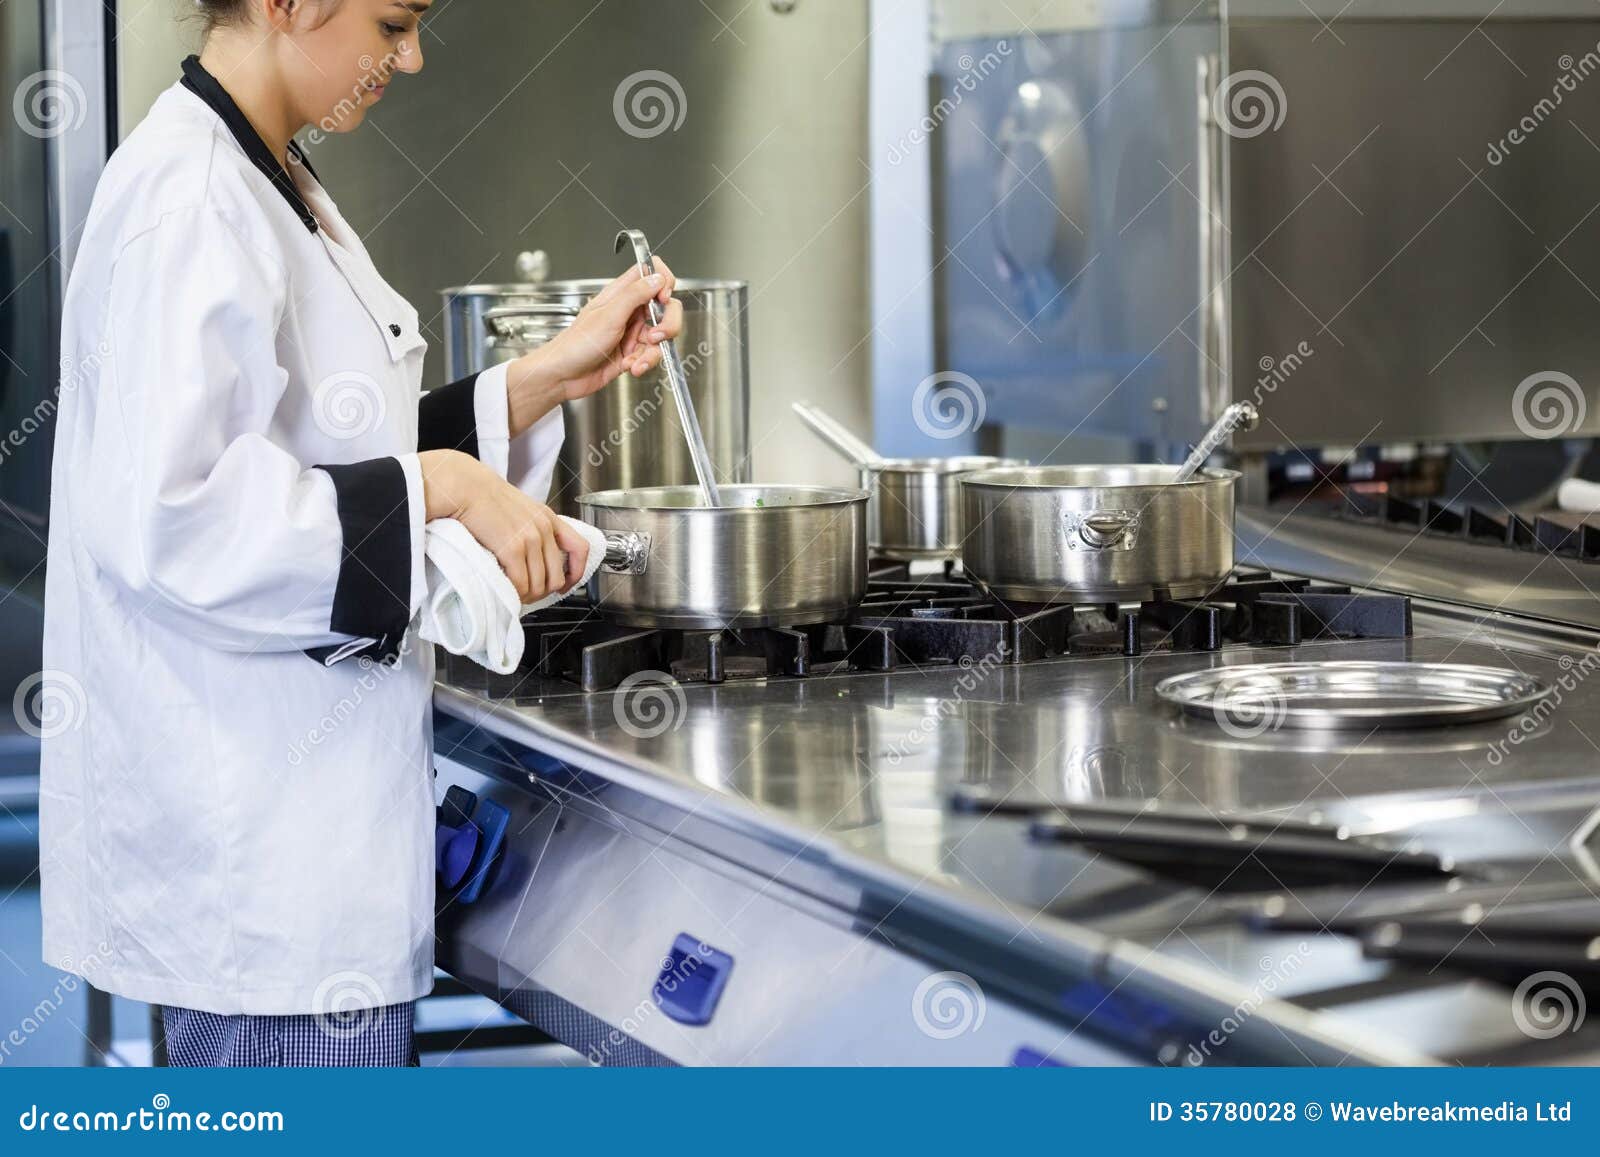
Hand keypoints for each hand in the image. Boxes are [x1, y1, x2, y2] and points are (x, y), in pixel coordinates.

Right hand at [419, 450, 590, 602]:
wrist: (464, 486)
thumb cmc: (483, 497)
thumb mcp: (519, 508)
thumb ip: (531, 527)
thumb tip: (533, 556)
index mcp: (548, 518)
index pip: (580, 549)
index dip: (576, 573)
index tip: (565, 584)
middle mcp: (544, 528)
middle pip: (557, 576)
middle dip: (543, 592)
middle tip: (528, 595)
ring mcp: (530, 539)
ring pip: (539, 584)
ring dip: (527, 596)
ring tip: (515, 595)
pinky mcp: (513, 548)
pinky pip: (521, 583)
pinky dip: (514, 593)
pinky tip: (506, 591)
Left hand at [503, 261, 684, 432]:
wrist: (563, 376)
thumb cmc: (576, 344)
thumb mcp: (609, 315)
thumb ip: (635, 294)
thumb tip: (658, 278)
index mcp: (621, 294)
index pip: (651, 274)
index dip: (663, 283)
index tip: (663, 297)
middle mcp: (629, 311)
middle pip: (666, 307)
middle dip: (668, 323)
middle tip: (657, 335)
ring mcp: (632, 333)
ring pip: (662, 336)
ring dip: (653, 351)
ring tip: (637, 359)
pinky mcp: (633, 353)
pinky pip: (652, 355)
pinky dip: (645, 363)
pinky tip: (630, 366)